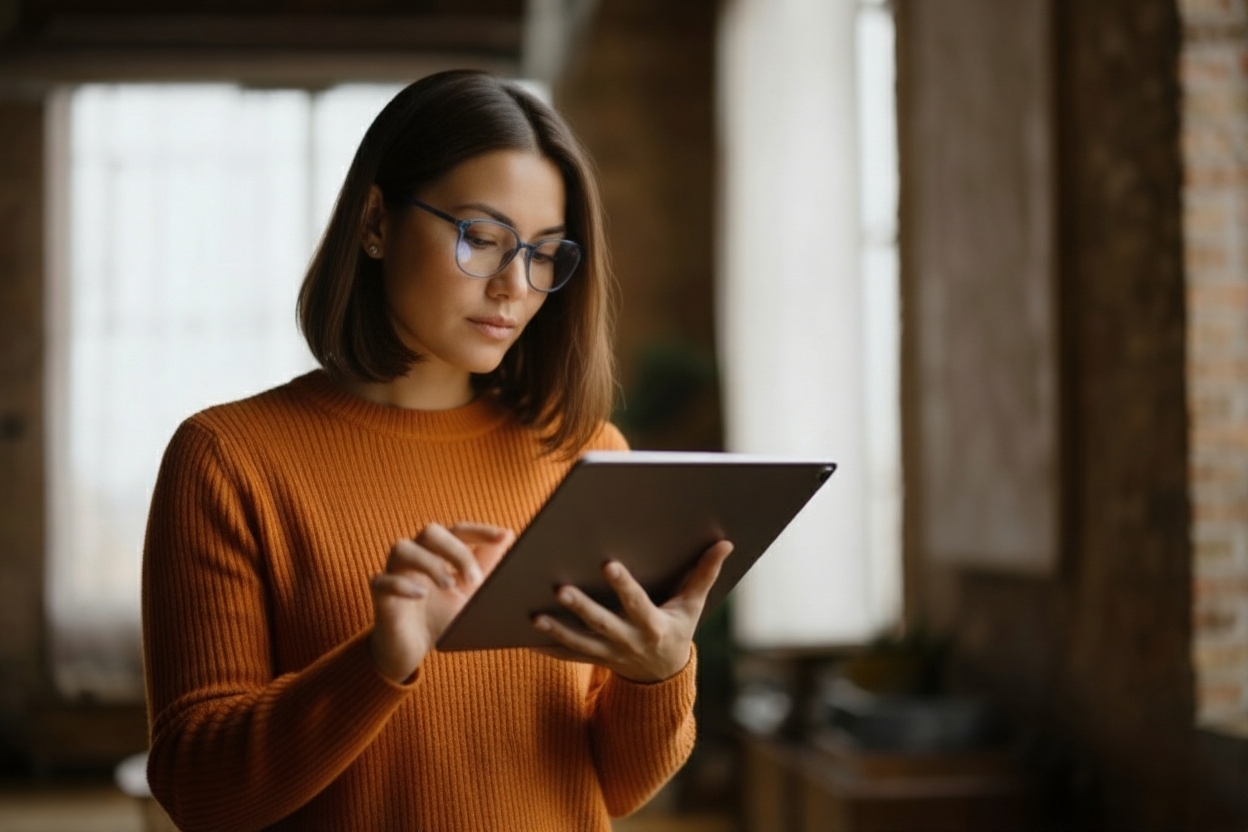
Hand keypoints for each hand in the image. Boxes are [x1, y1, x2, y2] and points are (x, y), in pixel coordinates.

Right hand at [369, 522, 514, 682]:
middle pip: (430, 532)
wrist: (412, 650)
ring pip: (402, 548)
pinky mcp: (380, 595)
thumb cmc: (441, 617)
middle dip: (456, 551)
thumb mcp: (470, 593)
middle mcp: (415, 556)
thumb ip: (485, 565)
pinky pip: (382, 581)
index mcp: (438, 552)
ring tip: (448, 585)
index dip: (480, 531)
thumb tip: (509, 535)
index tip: (504, 537)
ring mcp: (395, 572)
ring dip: (429, 563)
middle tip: (474, 579)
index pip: (458, 530)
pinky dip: (402, 585)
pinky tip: (421, 595)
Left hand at [531, 540, 732, 682]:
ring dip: (556, 631)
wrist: (664, 675)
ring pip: (579, 643)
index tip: (608, 564)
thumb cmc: (677, 629)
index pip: (637, 603)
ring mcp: (609, 654)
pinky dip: (545, 647)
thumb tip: (726, 543)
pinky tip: (524, 635)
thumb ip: (704, 574)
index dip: (623, 586)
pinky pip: (566, 655)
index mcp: (653, 625)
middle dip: (582, 607)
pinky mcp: (593, 660)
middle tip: (560, 588)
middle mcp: (629, 641)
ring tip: (535, 616)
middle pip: (602, 624)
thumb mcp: (693, 605)